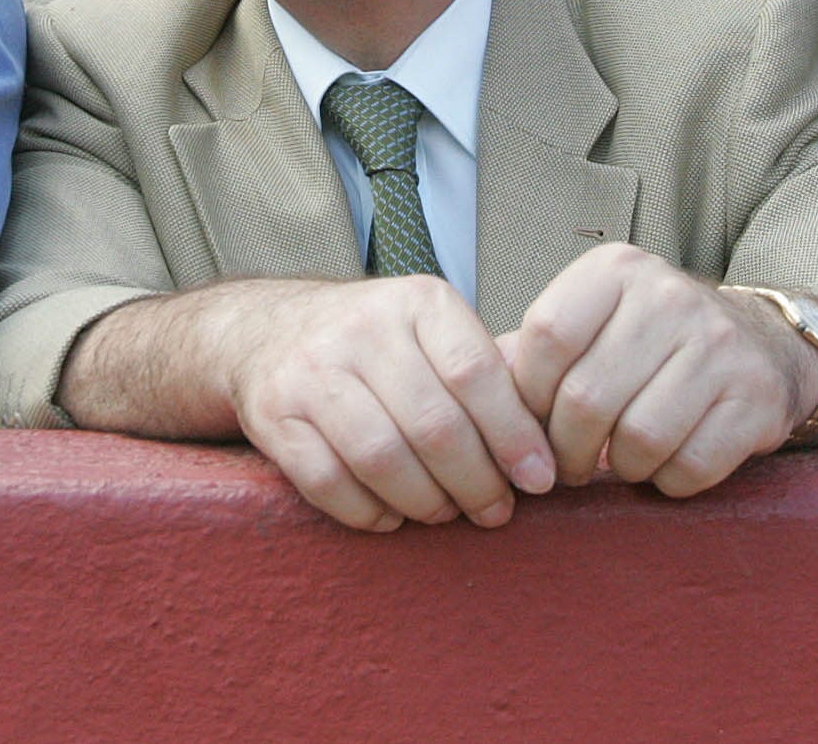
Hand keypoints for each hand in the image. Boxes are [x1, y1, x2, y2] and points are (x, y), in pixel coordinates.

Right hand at [228, 276, 554, 532]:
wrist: (267, 331)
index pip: (477, 373)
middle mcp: (362, 328)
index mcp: (417, 302)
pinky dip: (368, 513)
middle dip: (477, 483)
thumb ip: (486, 374)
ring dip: (426, 503)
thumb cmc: (376, 345)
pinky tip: (391, 516)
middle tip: (496, 511)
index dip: (514, 435)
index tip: (538, 479)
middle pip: (434, 425)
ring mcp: (312, 371)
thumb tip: (550, 447)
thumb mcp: (431, 331)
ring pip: (383, 458)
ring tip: (445, 513)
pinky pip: (329, 483)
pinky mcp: (274, 415)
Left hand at [499, 244, 817, 497]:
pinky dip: (667, 482)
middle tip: (567, 465)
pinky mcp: (756, 397)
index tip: (534, 420)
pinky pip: (689, 466)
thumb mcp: (593, 324)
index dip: (530, 395)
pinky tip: (666, 464)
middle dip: (566, 450)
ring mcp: (719, 345)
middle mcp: (670, 296)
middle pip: (586, 398)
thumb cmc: (649, 344)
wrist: (761, 345)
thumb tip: (463, 394)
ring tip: (619, 460)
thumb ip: (529, 352)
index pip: (547, 336)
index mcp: (617, 269)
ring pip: (638, 438)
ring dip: (619, 467)